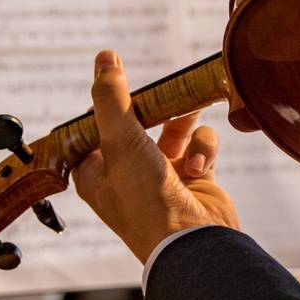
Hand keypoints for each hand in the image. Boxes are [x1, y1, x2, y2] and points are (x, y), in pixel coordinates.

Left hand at [72, 50, 239, 262]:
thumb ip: (112, 98)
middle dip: (155, 107)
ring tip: (189, 120)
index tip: (119, 77)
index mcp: (96, 170)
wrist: (194, 242)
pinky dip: (203, 149)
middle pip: (139, 121)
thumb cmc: (146, 200)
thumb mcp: (120, 142)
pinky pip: (200, 144)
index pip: (96, 123)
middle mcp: (128, 172)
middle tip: (165, 88)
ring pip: (176, 127)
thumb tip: (104, 57)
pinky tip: (199, 169)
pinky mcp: (196, 176)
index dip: (109, 102)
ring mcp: (164, 174)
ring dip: (184, 125)